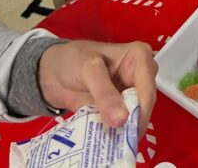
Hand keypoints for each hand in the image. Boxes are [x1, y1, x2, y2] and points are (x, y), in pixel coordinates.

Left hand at [38, 40, 157, 139]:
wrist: (50, 71)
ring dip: (125, 129)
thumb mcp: (88, 70)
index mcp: (138, 57)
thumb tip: (122, 120)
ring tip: (111, 140)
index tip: (127, 135)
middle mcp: (140, 73)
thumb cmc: (72, 60)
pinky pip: (124, 121)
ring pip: (136, 114)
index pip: (147, 90)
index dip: (140, 113)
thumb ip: (104, 93)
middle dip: (133, 123)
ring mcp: (130, 91)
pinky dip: (116, 131)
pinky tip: (107, 138)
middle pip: (145, 104)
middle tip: (119, 140)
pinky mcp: (120, 105)